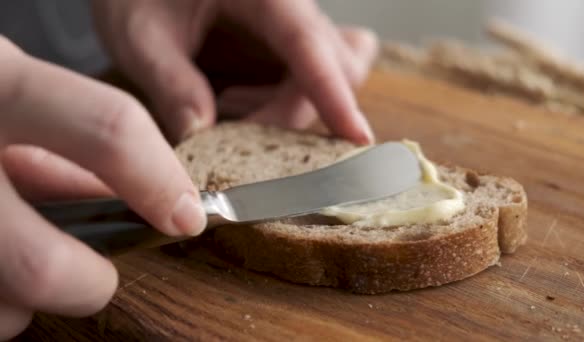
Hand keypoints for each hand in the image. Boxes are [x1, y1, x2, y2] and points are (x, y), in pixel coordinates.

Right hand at [0, 37, 205, 338]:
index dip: (159, 180)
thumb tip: (137, 194)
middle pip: (41, 267)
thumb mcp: (12, 91)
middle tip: (95, 277)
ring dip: (16, 300)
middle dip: (87, 284)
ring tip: (3, 255)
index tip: (186, 215)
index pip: (107, 130)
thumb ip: (69, 141)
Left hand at [92, 0, 377, 143]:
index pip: (308, 42)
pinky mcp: (290, 39)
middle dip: (292, 113)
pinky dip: (299, 97)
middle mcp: (290, 4)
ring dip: (292, 107)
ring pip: (335, 71)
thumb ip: (169, 81)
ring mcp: (295, 21)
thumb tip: (201, 134)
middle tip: (231, 129)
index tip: (356, 136)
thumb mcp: (139, 33)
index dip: (333, 92)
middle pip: (333, 65)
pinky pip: (321, 68)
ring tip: (229, 105)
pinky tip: (250, 98)